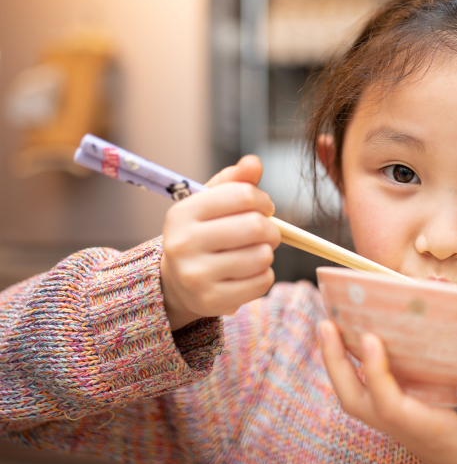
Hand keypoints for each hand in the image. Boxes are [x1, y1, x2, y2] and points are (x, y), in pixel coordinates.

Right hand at [160, 156, 280, 329]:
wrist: (178, 282)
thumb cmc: (202, 234)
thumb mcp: (210, 203)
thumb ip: (234, 181)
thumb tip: (253, 163)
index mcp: (183, 212)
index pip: (243, 195)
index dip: (263, 201)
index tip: (263, 208)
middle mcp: (184, 243)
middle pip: (256, 227)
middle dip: (271, 229)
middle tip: (266, 233)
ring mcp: (196, 275)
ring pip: (262, 256)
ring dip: (266, 253)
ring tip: (253, 253)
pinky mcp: (212, 301)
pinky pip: (262, 282)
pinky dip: (264, 275)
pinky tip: (248, 273)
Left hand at [319, 320, 456, 463]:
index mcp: (427, 430)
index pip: (390, 405)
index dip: (375, 372)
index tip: (370, 337)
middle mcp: (403, 429)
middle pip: (353, 401)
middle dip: (335, 363)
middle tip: (327, 321)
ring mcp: (396, 430)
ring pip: (353, 401)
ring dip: (336, 366)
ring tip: (330, 327)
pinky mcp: (397, 425)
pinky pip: (364, 400)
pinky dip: (352, 373)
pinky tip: (352, 347)